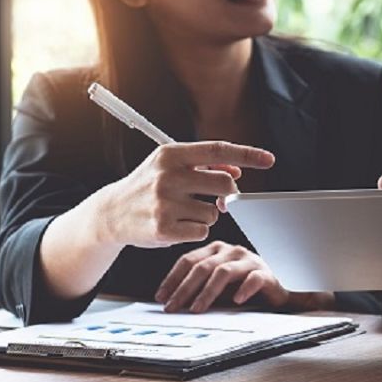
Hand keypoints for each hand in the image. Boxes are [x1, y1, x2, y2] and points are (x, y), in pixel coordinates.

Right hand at [96, 141, 273, 248]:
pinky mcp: (164, 229)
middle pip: (224, 184)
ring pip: (214, 212)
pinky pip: (201, 231)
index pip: (218, 150)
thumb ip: (203, 165)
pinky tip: (177, 225)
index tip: (269, 159)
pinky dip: (195, 230)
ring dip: (207, 214)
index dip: (247, 154)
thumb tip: (236, 169)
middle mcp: (167, 176)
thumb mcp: (170, 166)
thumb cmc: (147, 185)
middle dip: (228, 194)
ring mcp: (165, 203)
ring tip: (184, 211)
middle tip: (216, 198)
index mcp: (170, 154)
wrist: (111, 213)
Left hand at [155, 241, 334, 312]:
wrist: (279, 292)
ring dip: (207, 293)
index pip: (188, 260)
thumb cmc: (243, 289)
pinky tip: (235, 301)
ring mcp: (249, 260)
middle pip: (202, 267)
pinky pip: (254, 279)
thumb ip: (197, 290)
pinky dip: (244, 289)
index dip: (172, 279)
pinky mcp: (266, 273)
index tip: (160, 298)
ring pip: (223, 272)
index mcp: (216, 251)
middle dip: (184, 288)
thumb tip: (170, 303)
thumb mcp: (216, 289)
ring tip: (196, 309)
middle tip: (172, 307)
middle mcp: (231, 252)